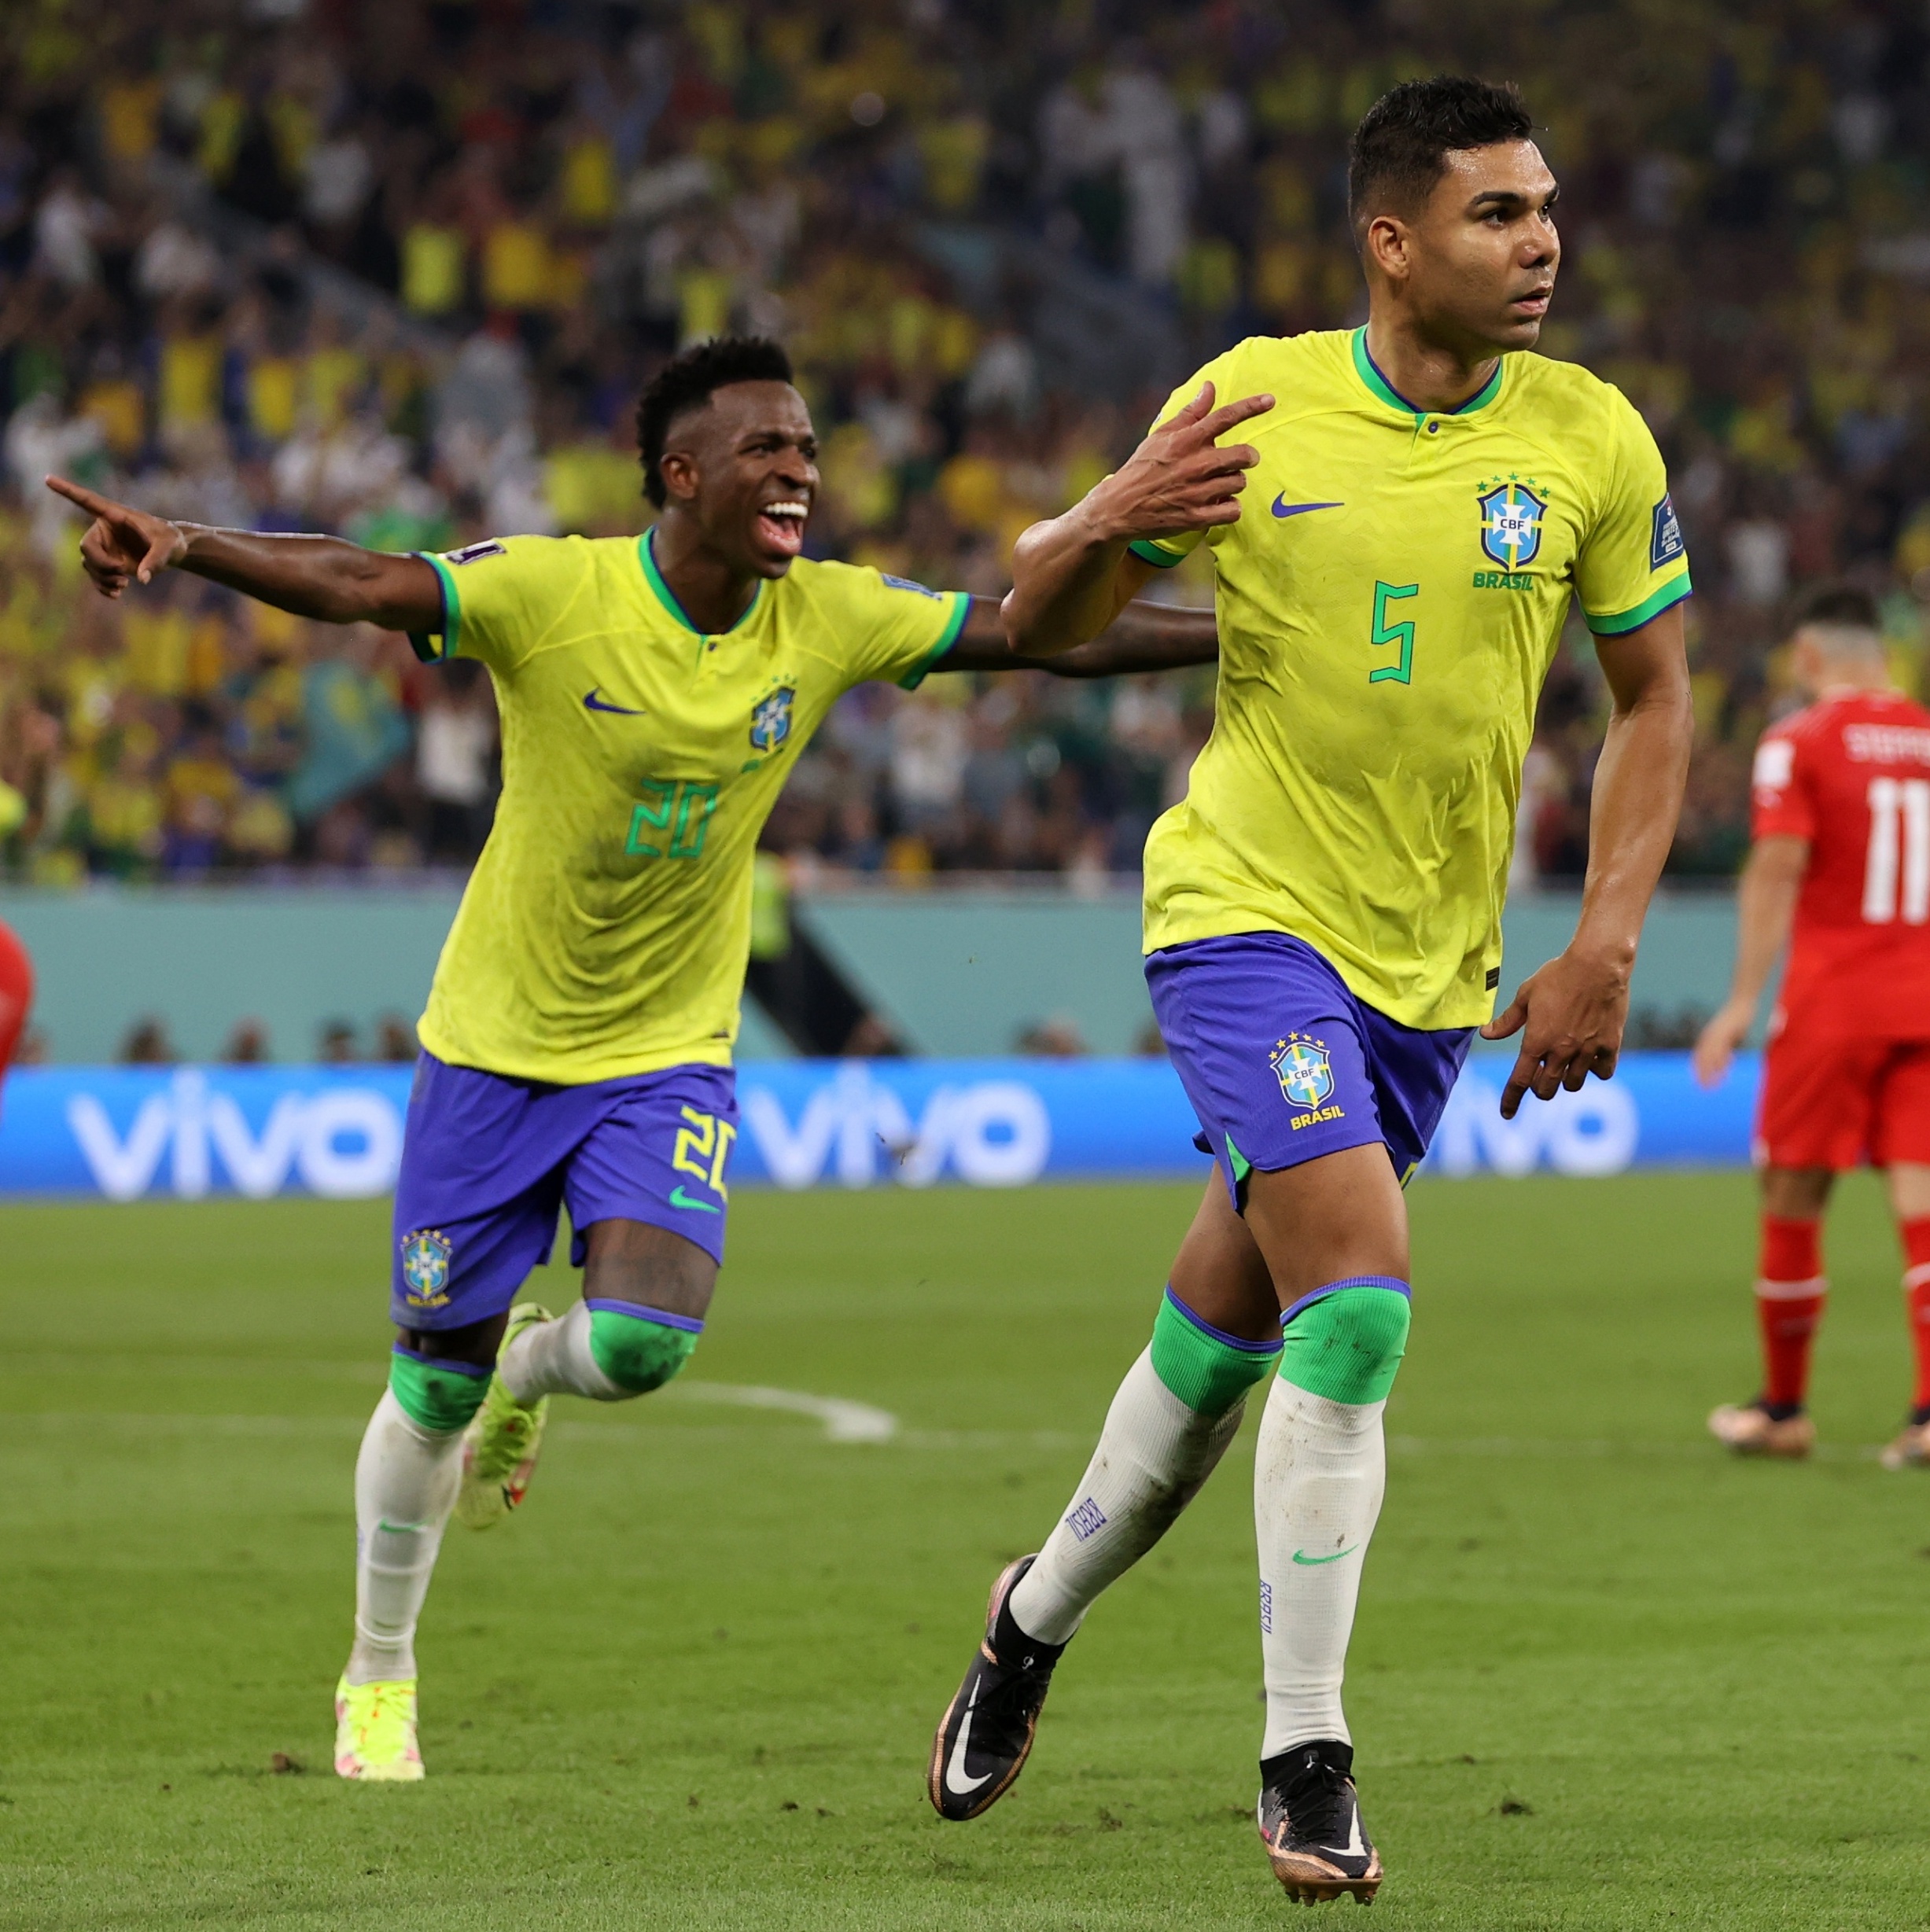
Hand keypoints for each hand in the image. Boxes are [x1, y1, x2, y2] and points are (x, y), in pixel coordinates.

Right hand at [43, 475, 187, 597]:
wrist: (172, 552)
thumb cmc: (171, 540)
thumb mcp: (169, 546)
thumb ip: (156, 560)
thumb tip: (142, 579)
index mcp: (115, 515)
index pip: (87, 501)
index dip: (67, 491)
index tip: (47, 478)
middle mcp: (104, 529)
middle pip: (86, 547)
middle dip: (101, 564)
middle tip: (123, 572)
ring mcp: (104, 547)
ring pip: (89, 564)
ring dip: (103, 578)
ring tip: (124, 584)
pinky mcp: (108, 563)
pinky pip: (95, 576)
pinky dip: (103, 587)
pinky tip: (117, 594)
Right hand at [1085, 382, 1274, 543]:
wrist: (1119, 508)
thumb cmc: (1143, 468)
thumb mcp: (1162, 436)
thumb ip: (1190, 412)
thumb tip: (1210, 386)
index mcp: (1186, 440)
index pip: (1224, 418)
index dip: (1251, 407)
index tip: (1270, 400)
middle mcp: (1194, 464)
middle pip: (1243, 455)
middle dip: (1247, 456)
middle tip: (1240, 460)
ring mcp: (1197, 492)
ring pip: (1239, 483)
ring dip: (1233, 482)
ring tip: (1218, 484)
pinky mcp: (1197, 517)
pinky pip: (1233, 510)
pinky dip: (1229, 507)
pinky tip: (1218, 504)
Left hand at [1479, 945, 1630, 1119]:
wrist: (1598, 964)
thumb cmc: (1558, 976)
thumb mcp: (1526, 995)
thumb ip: (1508, 1021)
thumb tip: (1486, 1034)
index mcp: (1536, 1040)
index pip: (1520, 1081)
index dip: (1511, 1100)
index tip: (1506, 1113)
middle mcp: (1561, 1051)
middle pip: (1547, 1089)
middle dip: (1540, 1088)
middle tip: (1541, 1075)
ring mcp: (1587, 1050)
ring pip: (1574, 1084)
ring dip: (1566, 1080)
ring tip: (1565, 1064)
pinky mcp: (1610, 1045)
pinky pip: (1603, 1072)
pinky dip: (1596, 1070)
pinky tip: (1591, 1059)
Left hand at [1692, 998, 1752, 1089]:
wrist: (1741, 1003)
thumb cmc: (1737, 1019)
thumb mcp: (1730, 1035)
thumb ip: (1726, 1047)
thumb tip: (1726, 1059)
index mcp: (1708, 1037)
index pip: (1699, 1055)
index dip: (1698, 1069)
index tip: (1698, 1081)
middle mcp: (1709, 1036)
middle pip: (1702, 1058)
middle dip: (1702, 1074)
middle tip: (1703, 1088)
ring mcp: (1716, 1034)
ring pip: (1711, 1057)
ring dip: (1711, 1072)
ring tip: (1713, 1085)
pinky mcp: (1726, 1033)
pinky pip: (1722, 1050)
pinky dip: (1722, 1062)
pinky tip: (1724, 1072)